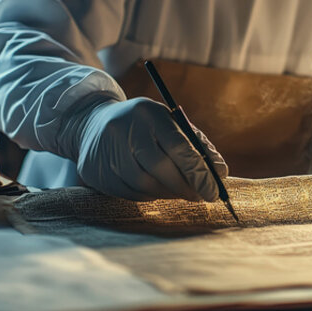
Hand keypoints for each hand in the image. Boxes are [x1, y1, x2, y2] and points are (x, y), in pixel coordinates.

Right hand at [68, 97, 227, 200]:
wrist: (91, 124)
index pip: (178, 146)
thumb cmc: (143, 126)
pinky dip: (149, 196)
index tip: (214, 191)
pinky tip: (156, 189)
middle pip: (160, 168)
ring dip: (168, 194)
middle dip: (185, 187)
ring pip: (144, 185)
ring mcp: (107, 151)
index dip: (199, 173)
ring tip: (180, 192)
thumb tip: (220, 172)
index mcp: (148, 113)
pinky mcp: (96, 172)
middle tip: (201, 196)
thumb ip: (196, 145)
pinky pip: (130, 193)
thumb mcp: (168, 123)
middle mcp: (124, 130)